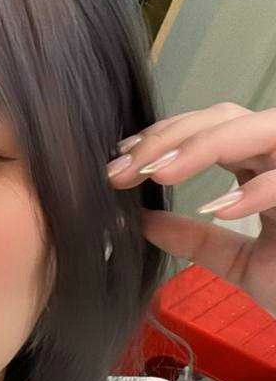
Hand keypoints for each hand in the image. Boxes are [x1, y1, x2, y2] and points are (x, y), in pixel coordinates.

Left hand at [106, 102, 275, 318]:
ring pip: (257, 128)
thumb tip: (141, 221)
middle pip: (224, 118)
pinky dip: (255, 191)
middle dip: (167, 139)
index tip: (119, 160)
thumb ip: (195, 239)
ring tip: (157, 172)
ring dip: (202, 146)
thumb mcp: (237, 262)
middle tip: (120, 169)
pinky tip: (217, 208)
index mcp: (263, 165)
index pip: (209, 129)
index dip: (163, 138)